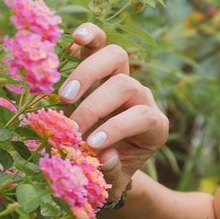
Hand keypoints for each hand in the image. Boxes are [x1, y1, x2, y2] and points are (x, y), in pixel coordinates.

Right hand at [57, 22, 168, 198]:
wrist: (104, 162)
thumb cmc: (111, 172)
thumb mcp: (114, 181)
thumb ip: (112, 171)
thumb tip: (106, 155)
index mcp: (155, 127)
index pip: (142, 117)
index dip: (117, 128)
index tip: (91, 145)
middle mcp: (142, 98)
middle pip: (126, 85)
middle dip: (96, 106)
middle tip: (72, 126)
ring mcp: (123, 78)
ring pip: (115, 57)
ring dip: (87, 75)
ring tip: (64, 97)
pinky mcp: (102, 67)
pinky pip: (99, 44)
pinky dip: (89, 38)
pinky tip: (76, 39)